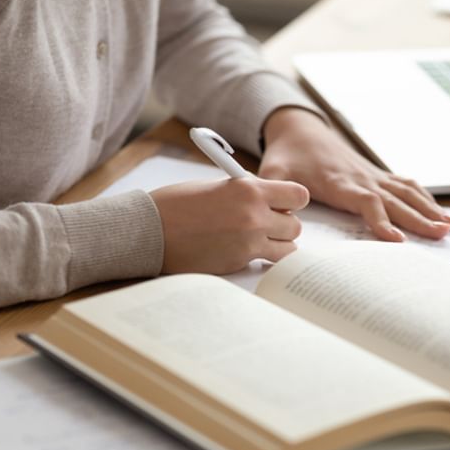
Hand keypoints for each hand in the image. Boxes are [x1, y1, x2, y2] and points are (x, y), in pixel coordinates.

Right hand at [150, 177, 308, 273]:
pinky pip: (266, 262)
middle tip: (267, 223)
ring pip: (289, 248)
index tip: (283, 203)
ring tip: (258, 240)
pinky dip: (262, 259)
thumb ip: (246, 193)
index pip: (299, 195)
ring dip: (278, 244)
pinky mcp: (238, 263)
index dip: (293, 200)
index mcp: (249, 189)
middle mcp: (254, 216)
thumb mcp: (217, 187)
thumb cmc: (177, 205)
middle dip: (284, 225)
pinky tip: (245, 251)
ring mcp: (249, 243)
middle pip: (296, 225)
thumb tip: (269, 200)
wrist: (150, 230)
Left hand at [259, 107, 449, 241]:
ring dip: (430, 209)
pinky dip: (426, 199)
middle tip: (441, 234)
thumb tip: (280, 216)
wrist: (298, 129)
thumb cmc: (286, 155)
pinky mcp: (376, 174)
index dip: (381, 220)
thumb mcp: (272, 173)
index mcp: (338, 182)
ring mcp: (372, 175)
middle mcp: (361, 178)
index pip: (365, 201)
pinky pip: (406, 185)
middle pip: (395, 200)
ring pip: (407, 192)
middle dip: (419, 218)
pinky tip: (442, 213)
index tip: (396, 240)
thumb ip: (275, 193)